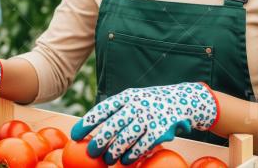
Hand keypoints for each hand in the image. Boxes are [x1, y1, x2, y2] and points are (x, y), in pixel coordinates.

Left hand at [71, 82, 218, 164]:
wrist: (181, 101)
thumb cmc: (149, 103)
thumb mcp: (132, 100)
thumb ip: (115, 111)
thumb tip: (91, 129)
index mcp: (126, 97)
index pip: (102, 109)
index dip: (87, 122)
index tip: (75, 134)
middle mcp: (137, 105)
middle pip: (114, 124)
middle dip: (100, 140)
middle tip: (91, 152)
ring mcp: (149, 116)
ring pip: (127, 136)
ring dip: (115, 151)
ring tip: (108, 160)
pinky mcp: (161, 129)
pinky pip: (144, 144)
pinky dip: (133, 154)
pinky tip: (125, 161)